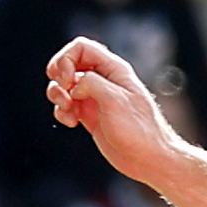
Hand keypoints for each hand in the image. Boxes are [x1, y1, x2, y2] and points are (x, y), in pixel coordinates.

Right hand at [47, 35, 189, 187]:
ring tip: (68, 111)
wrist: (149, 159)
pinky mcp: (89, 115)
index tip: (67, 81)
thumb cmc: (139, 130)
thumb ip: (92, 83)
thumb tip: (74, 84)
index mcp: (114, 70)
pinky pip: (66, 106)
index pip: (81, 47)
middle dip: (58, 77)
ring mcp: (95, 98)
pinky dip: (61, 112)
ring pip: (63, 86)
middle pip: (68, 63)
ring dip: (57, 96)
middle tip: (65, 94)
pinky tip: (72, 123)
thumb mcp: (115, 100)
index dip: (66, 59)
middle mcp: (104, 80)